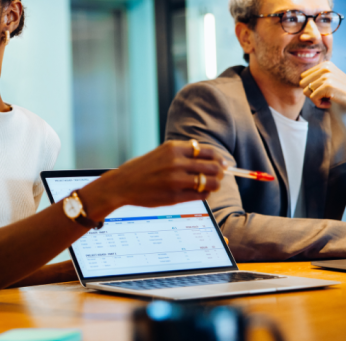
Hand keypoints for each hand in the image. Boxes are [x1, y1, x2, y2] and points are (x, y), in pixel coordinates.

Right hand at [80, 140, 224, 215]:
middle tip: (219, 176)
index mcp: (174, 149)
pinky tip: (199, 192)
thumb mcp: (162, 153)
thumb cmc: (142, 168)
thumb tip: (209, 157)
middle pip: (213, 167)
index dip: (219, 158)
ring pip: (210, 182)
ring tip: (210, 186)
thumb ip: (183, 153)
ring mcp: (176, 180)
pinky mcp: (174, 196)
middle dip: (220, 172)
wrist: (122, 184)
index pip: (208, 151)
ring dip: (214, 185)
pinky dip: (204, 194)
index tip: (223, 163)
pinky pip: (200, 195)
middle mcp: (176, 163)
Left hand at [300, 61, 345, 107]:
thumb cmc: (342, 94)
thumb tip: (300, 78)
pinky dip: (320, 104)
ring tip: (330, 98)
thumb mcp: (329, 81)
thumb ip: (317, 77)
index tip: (326, 90)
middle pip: (302, 84)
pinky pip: (312, 98)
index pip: (303, 78)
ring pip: (306, 91)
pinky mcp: (328, 85)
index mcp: (325, 65)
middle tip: (327, 95)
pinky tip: (331, 102)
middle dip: (312, 93)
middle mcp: (326, 67)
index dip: (312, 88)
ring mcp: (327, 76)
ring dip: (317, 99)